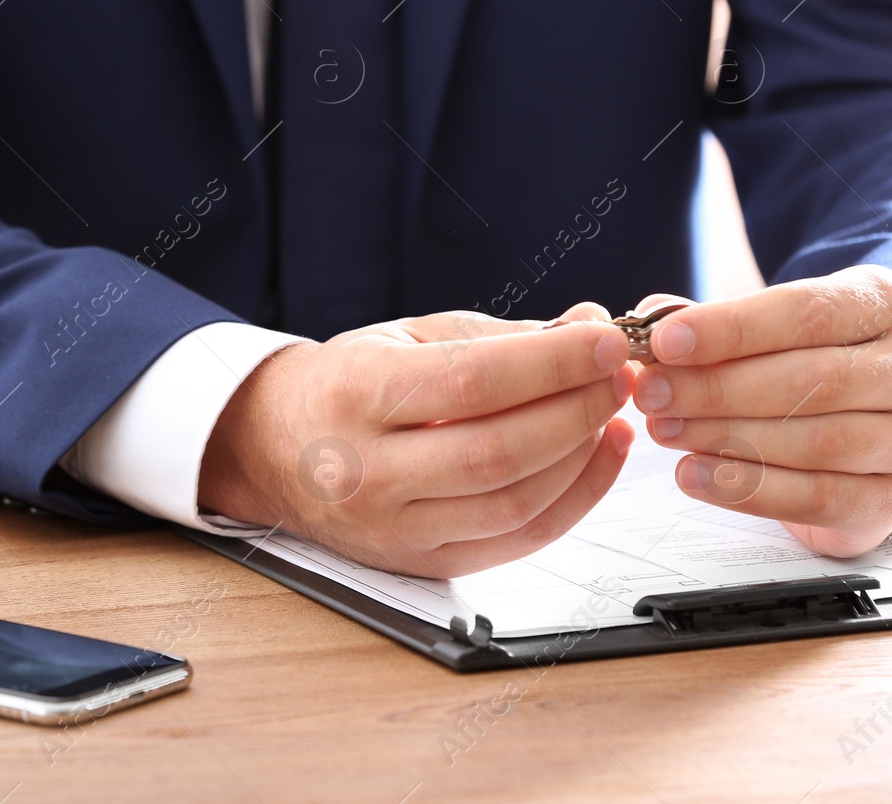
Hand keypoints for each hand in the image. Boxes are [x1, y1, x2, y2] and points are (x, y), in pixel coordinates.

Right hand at [198, 305, 636, 577]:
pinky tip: (596, 457)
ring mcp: (393, 528)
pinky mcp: (420, 563)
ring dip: (582, 457)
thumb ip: (499, 337)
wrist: (273, 450)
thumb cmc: (346, 385)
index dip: (552, 363)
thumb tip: (587, 328)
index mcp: (356, 394)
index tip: (605, 342)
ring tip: (612, 412)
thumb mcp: (407, 337)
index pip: (473, 381)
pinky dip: (571, 500)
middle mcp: (368, 470)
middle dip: (578, 409)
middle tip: (618, 376)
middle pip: (499, 450)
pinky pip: (515, 540)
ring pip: (514, 504)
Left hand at [631, 266, 891, 557]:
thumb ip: (716, 322)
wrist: (866, 424)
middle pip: (812, 379)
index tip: (666, 341)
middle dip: (717, 387)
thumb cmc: (810, 362)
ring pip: (816, 441)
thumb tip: (654, 319)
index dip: (732, 328)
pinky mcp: (890, 500)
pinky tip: (695, 476)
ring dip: (726, 437)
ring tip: (665, 431)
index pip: (807, 312)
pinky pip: (816, 497)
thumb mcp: (775, 325)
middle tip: (652, 392)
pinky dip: (748, 489)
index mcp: (890, 306)